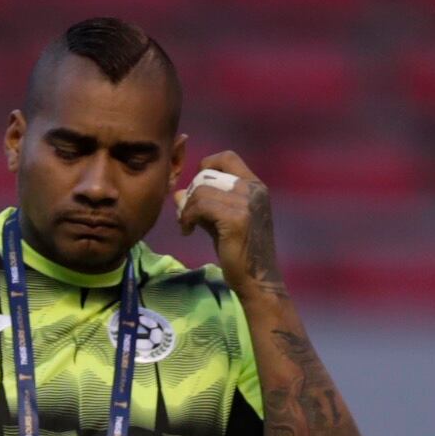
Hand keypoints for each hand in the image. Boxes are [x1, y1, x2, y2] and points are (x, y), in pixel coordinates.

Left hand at [175, 151, 276, 285]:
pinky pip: (200, 206)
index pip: (226, 157)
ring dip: (186, 208)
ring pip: (200, 191)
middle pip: (207, 174)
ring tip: (187, 225)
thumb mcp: (220, 221)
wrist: (257, 278)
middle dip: (191, 192)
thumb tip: (177, 193)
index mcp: (255, 185)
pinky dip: (187, 217)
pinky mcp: (236, 219)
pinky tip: (188, 231)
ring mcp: (246, 203)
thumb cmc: (240, 250)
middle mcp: (253, 189)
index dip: (206, 167)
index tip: (197, 190)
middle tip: (188, 214)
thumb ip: (202, 204)